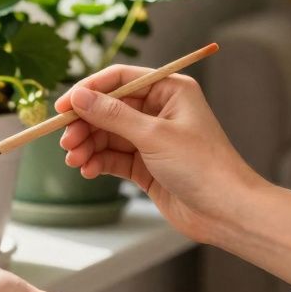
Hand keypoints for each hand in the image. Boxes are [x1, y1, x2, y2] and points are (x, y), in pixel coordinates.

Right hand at [55, 65, 264, 243]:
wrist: (227, 212)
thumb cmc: (204, 167)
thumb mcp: (154, 136)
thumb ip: (112, 115)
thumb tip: (78, 97)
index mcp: (170, 90)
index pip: (120, 79)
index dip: (88, 90)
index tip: (63, 106)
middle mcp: (159, 110)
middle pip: (108, 108)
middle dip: (84, 124)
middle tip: (65, 141)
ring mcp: (151, 138)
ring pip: (106, 134)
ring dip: (87, 145)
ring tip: (74, 159)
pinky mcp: (145, 164)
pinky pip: (112, 156)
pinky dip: (97, 161)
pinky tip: (88, 170)